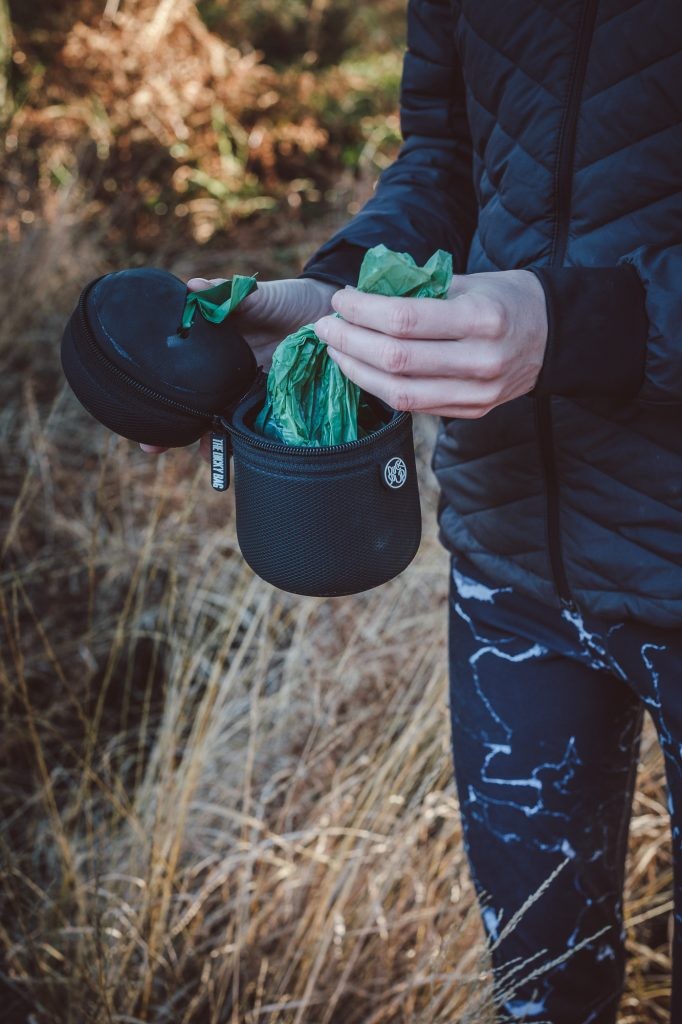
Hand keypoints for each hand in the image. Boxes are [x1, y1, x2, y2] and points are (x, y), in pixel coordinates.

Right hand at [140, 275, 335, 455]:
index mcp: (216, 353)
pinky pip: (261, 431)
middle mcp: (230, 379)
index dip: (160, 394)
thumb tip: (191, 286)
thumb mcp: (256, 295)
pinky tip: (243, 453)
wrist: (329, 314)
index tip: (135, 406)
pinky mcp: (280, 407)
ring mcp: (253, 396)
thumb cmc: (287, 301)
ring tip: (201, 453)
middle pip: (198, 409)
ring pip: (226, 426)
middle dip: (176, 430)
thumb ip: (227, 294)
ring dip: (213, 442)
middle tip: (152, 446)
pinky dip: (251, 443)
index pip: (181, 376)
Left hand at [313, 270, 547, 417]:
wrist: (553, 337)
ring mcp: (476, 393)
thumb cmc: (506, 299)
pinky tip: (362, 370)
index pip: (404, 319)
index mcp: (481, 318)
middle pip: (395, 359)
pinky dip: (381, 388)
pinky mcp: (471, 412)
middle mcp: (480, 360)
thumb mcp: (470, 281)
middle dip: (349, 341)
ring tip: (336, 351)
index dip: (362, 311)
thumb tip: (363, 295)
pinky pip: (414, 406)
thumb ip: (421, 291)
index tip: (340, 300)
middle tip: (325, 327)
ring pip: (399, 393)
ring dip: (357, 371)